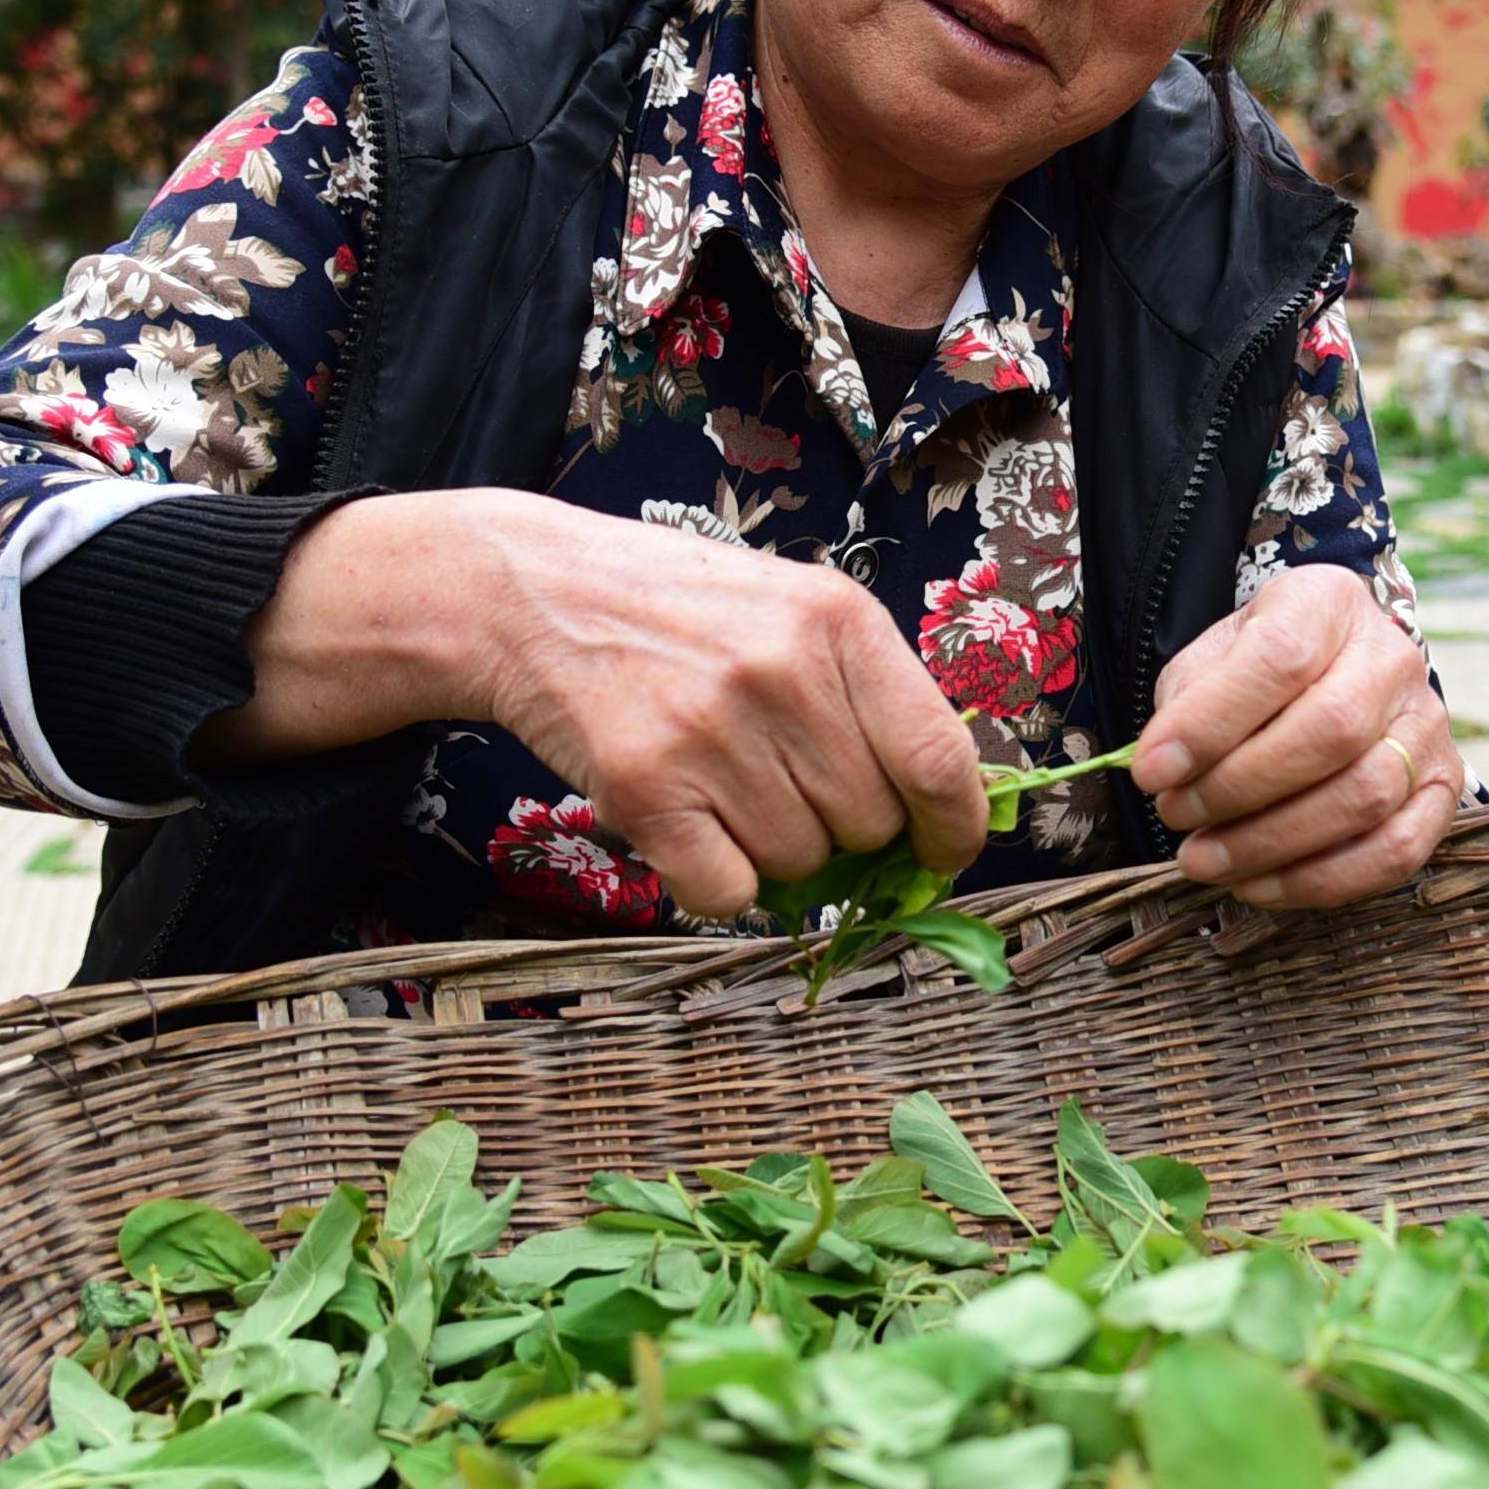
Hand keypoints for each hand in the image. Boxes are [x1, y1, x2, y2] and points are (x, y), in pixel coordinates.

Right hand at [217, 492, 985, 921]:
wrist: (534, 593)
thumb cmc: (680, 611)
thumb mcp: (793, 609)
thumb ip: (868, 694)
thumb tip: (937, 815)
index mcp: (840, 621)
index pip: (938, 758)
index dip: (954, 827)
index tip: (943, 851)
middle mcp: (784, 673)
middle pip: (868, 826)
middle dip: (838, 827)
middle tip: (777, 779)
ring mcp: (712, 731)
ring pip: (800, 866)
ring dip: (769, 849)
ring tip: (718, 778)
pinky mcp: (646, 788)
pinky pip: (729, 895)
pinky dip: (714, 881)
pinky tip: (685, 819)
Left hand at [1130, 567, 1455, 910]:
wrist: (1331, 677)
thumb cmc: (1258, 674)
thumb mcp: (1213, 660)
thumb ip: (1188, 703)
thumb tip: (1163, 768)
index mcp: (1329, 604)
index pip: (1279, 659)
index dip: (1210, 723)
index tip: (1150, 771)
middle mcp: (1393, 659)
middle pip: (1330, 731)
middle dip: (1237, 788)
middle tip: (1176, 816)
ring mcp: (1427, 726)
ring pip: (1363, 797)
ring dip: (1270, 843)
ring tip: (1203, 858)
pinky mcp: (1442, 789)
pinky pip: (1395, 851)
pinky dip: (1320, 881)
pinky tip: (1257, 884)